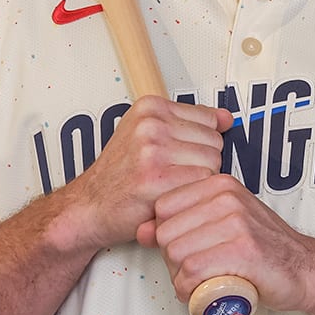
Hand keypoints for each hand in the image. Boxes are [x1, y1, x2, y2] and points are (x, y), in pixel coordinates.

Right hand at [57, 98, 230, 252]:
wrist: (88, 207)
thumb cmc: (120, 175)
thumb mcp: (149, 136)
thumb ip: (190, 123)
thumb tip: (227, 118)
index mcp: (150, 107)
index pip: (210, 120)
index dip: (199, 144)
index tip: (177, 155)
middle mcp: (150, 124)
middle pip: (215, 142)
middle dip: (200, 163)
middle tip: (171, 174)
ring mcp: (152, 150)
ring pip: (213, 162)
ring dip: (197, 180)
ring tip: (169, 185)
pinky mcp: (155, 177)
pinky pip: (202, 182)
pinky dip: (191, 194)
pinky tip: (169, 196)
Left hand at [139, 175, 314, 313]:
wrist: (305, 269)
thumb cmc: (261, 250)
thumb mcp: (220, 225)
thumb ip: (182, 223)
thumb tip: (141, 230)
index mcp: (219, 184)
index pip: (162, 209)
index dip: (169, 237)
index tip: (192, 249)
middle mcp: (227, 197)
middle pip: (166, 234)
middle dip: (174, 260)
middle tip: (199, 271)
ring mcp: (236, 221)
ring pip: (176, 254)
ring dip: (182, 278)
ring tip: (205, 281)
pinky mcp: (243, 249)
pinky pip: (193, 271)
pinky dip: (191, 290)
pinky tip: (205, 292)